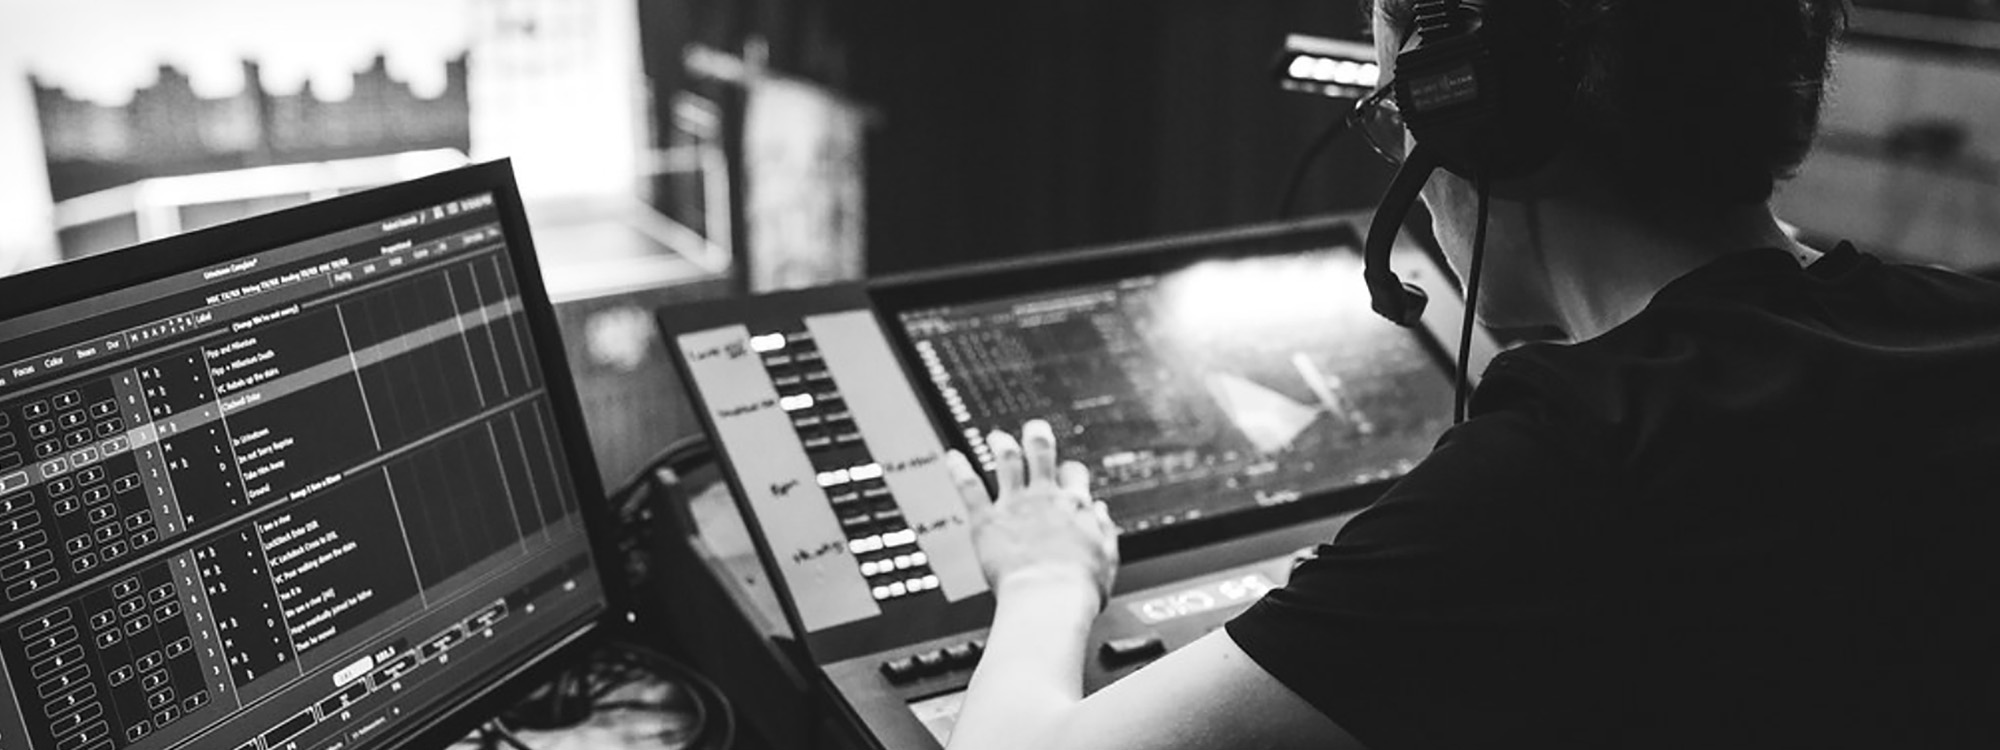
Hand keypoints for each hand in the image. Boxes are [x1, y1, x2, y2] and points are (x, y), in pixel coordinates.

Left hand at [948, 420, 1119, 608]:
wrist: (1048, 601)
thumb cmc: (1078, 590)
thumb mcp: (1107, 559)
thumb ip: (1104, 531)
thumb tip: (1100, 512)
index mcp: (1076, 507)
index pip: (1075, 474)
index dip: (1071, 472)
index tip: (1067, 476)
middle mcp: (1045, 498)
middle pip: (1041, 452)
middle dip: (1037, 437)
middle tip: (1034, 429)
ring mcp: (1014, 505)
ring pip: (1007, 461)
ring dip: (1001, 444)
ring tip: (996, 436)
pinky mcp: (986, 520)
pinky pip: (969, 487)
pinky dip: (958, 469)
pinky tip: (952, 456)